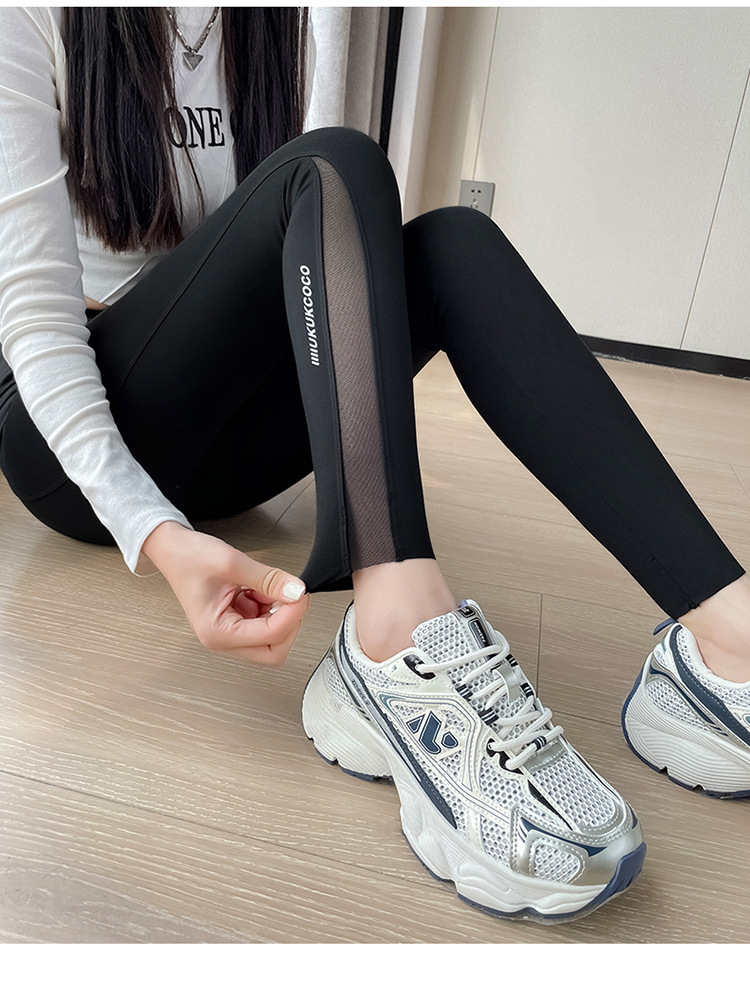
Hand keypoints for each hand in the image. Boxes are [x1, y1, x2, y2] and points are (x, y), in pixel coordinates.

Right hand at [142, 521, 309, 664]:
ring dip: (277, 611)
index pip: (270, 637)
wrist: (173, 549)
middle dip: (288, 622)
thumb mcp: (232, 563)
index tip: (300, 594)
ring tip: (262, 585)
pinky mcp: (237, 621)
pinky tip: (257, 587)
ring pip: (273, 637)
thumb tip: (296, 591)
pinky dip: (269, 604)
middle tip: (290, 595)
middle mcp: (223, 639)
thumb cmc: (188, 558)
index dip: (292, 614)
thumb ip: (269, 579)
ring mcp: (231, 631)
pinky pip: (265, 621)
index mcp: (217, 633)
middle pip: (274, 650)